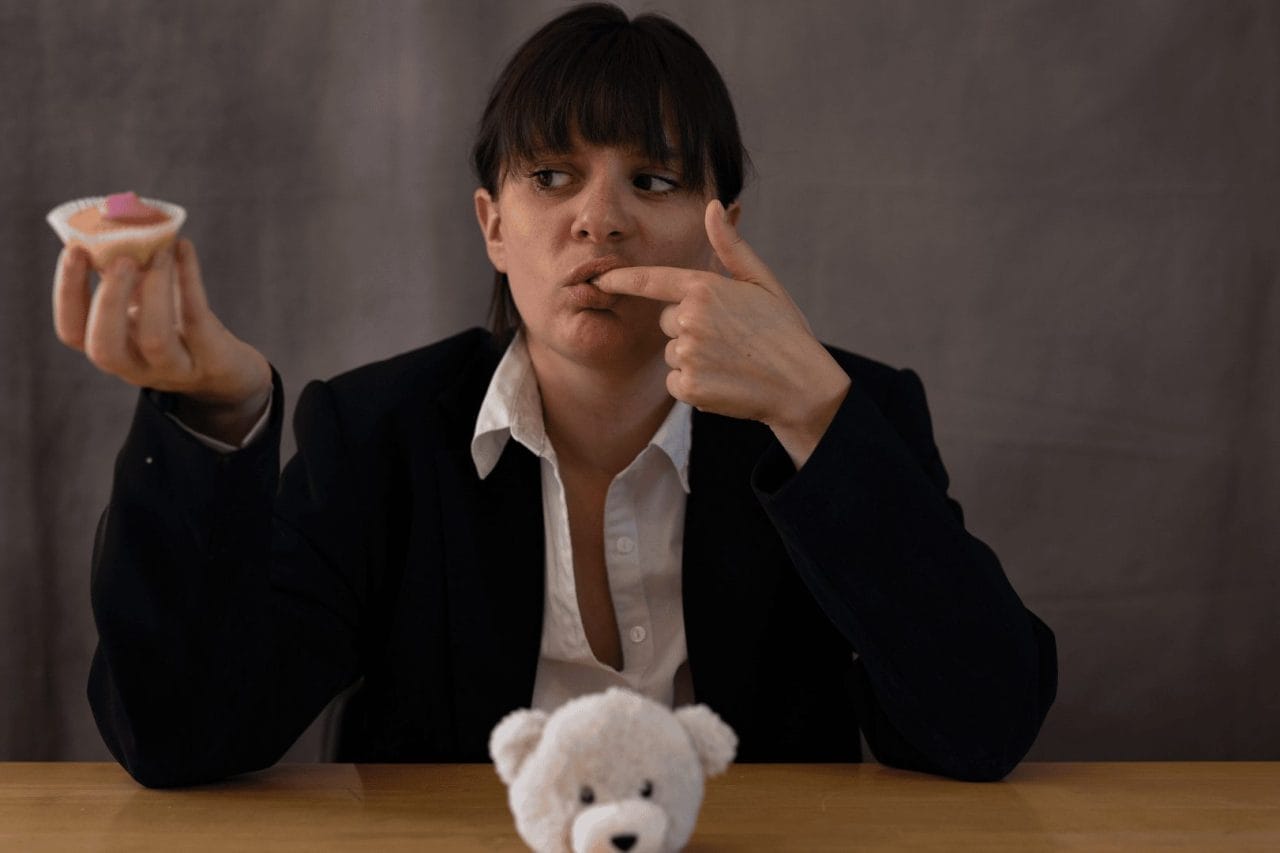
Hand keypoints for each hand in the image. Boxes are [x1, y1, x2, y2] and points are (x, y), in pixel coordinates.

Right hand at [52, 239, 271, 444]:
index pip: (72, 332)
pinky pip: (197, 321)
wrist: (229, 369)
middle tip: (121, 259)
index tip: (75, 250)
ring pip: (155, 340)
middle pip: (105, 348)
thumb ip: (125, 274)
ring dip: (154, 290)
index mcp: (112, 349)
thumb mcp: (144, 304)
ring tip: (159, 251)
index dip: (67, 293)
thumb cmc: (178, 326)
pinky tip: (185, 248)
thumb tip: (111, 220)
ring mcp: (175, 369)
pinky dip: (189, 281)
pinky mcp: (212, 360)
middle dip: (107, 301)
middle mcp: (136, 368)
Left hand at [595, 200, 850, 467]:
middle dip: (688, 327)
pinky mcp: (688, 387)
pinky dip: (693, 385)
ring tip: (730, 361)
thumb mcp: (761, 281)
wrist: (802, 386)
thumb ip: (729, 246)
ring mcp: (688, 354)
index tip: (599, 279)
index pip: (651, 281)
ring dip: (692, 358)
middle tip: (728, 338)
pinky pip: (674, 381)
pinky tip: (724, 382)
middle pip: (667, 321)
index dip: (622, 280)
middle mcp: (691, 319)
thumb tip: (713, 206)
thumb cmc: (784, 330)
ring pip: (671, 352)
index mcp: (705, 288)